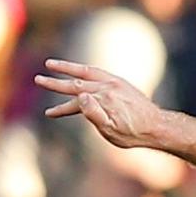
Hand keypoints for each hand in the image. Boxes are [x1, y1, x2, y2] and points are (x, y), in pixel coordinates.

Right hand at [34, 59, 166, 149]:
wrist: (157, 126)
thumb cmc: (133, 133)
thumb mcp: (111, 130)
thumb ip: (94, 113)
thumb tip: (80, 96)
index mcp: (102, 99)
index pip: (74, 102)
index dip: (60, 109)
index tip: (48, 113)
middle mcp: (108, 87)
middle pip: (76, 82)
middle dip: (56, 81)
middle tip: (38, 78)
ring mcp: (115, 83)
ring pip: (86, 72)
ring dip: (68, 67)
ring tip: (52, 63)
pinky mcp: (121, 83)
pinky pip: (98, 72)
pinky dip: (85, 70)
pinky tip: (79, 71)